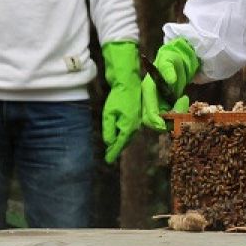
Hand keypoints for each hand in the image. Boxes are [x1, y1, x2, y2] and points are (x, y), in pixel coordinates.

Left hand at [101, 41, 142, 162]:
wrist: (128, 84)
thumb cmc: (117, 99)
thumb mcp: (108, 115)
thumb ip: (109, 130)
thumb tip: (109, 143)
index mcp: (128, 128)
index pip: (118, 144)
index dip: (112, 153)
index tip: (107, 161)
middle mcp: (135, 128)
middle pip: (124, 142)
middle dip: (116, 149)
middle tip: (108, 157)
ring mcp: (137, 123)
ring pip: (128, 137)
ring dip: (120, 143)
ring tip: (112, 149)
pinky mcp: (137, 118)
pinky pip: (130, 131)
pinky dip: (124, 136)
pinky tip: (119, 136)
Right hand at [141, 39, 199, 131]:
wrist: (176, 62)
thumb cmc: (170, 60)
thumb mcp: (169, 61)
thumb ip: (168, 69)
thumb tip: (171, 80)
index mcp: (148, 90)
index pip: (148, 111)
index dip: (156, 120)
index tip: (165, 125)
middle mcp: (149, 99)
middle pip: (151, 120)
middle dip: (166, 122)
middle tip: (181, 110)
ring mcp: (156, 104)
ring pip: (161, 121)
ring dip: (174, 118)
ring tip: (184, 100)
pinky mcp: (164, 106)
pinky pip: (169, 118)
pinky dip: (177, 115)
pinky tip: (183, 101)